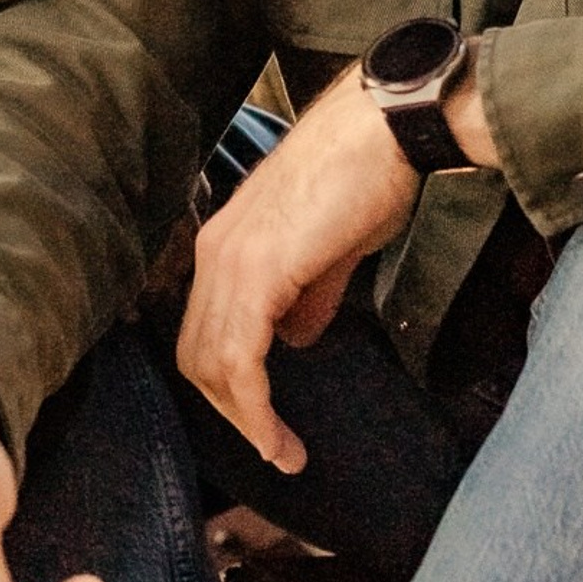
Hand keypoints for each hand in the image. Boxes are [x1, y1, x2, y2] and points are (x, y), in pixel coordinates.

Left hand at [177, 66, 492, 472]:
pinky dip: (255, 407)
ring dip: (246, 419)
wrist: (384, 128)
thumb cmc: (366, 176)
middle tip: (275, 447)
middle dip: (233, 411)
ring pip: (213, 364)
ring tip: (283, 453)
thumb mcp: (332, 249)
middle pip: (198, 355)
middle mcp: (214, 253)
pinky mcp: (256, 271)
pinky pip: (240, 358)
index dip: (230, 384)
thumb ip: (309, 294)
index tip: (266, 423)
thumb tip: (298, 337)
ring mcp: (229, 260)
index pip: (206, 331)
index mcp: (226, 246)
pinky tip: (279, 436)